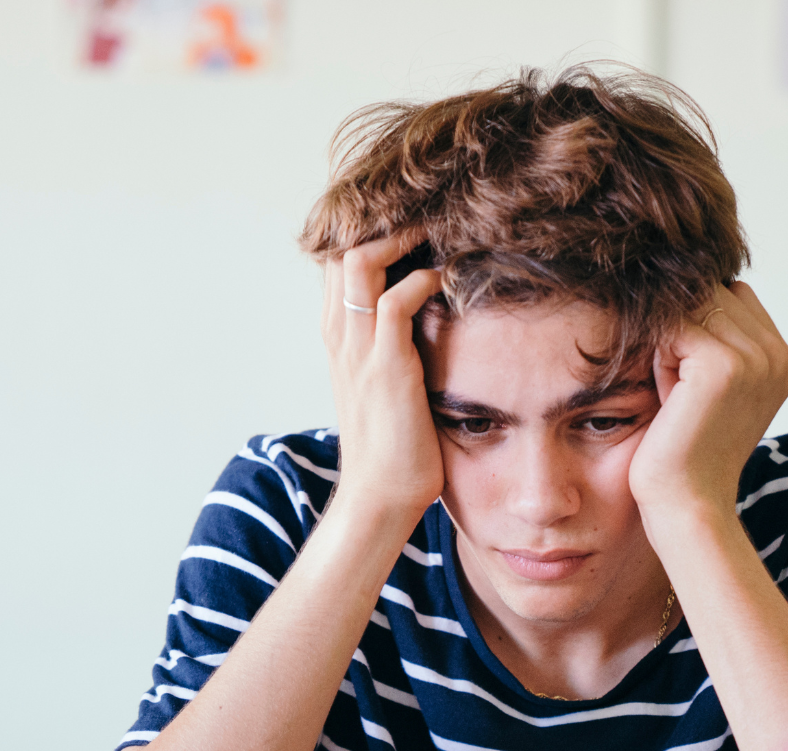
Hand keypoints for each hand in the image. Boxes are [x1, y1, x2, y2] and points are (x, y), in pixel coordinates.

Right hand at [321, 229, 444, 523]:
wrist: (379, 498)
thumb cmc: (393, 447)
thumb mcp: (387, 383)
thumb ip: (396, 347)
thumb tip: (431, 320)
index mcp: (338, 337)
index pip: (339, 259)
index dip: (372, 230)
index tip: (414, 220)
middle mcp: (340, 335)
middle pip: (342, 246)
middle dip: (385, 221)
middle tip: (430, 214)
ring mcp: (358, 349)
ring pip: (361, 261)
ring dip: (402, 238)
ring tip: (438, 232)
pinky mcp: (386, 367)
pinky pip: (395, 302)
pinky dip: (423, 280)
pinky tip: (449, 280)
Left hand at [630, 282, 787, 523]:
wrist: (686, 504)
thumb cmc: (685, 448)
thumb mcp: (708, 386)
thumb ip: (714, 338)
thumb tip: (682, 280)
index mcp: (783, 359)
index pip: (734, 296)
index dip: (699, 325)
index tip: (689, 379)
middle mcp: (778, 355)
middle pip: (713, 293)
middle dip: (682, 329)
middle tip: (679, 389)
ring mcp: (755, 358)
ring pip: (691, 306)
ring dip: (669, 342)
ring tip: (674, 392)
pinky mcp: (723, 365)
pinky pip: (673, 326)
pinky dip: (659, 357)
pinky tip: (668, 397)